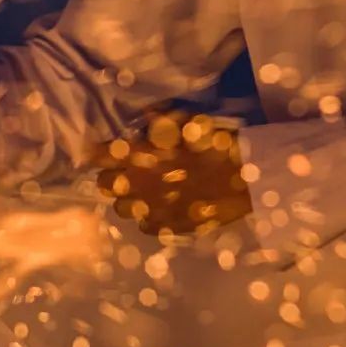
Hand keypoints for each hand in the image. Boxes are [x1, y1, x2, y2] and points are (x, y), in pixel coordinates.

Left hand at [95, 111, 252, 235]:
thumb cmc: (217, 144)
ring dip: (130, 199)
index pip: (100, 155)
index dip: (98, 153)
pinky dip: (151, 217)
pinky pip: (146, 225)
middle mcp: (138, 184)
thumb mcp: (189, 124)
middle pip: (105, 184)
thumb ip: (161, 123)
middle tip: (128, 172)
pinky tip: (164, 209)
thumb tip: (146, 119)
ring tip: (146, 193)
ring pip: (122, 209)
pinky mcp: (167, 228)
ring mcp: (151, 210)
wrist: (247, 179)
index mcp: (139, 155)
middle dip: (113, 177)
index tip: (101, 151)